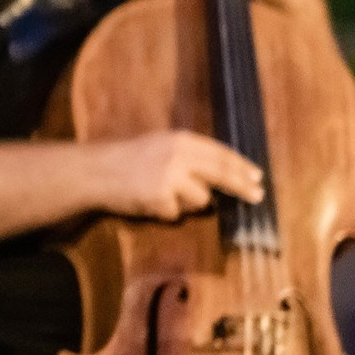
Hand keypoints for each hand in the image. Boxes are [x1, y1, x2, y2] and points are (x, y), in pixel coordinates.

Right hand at [95, 129, 263, 221]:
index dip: (241, 166)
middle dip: (241, 186)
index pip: (220, 153)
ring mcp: (171, 177)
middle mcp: (179, 155)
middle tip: (258, 196)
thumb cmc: (128, 159)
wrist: (96, 171)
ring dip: (187, 203)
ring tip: (161, 194)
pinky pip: (177, 214)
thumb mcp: (161, 146)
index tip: (257, 176)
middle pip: (221, 174)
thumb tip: (222, 175)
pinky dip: (166, 213)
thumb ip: (189, 156)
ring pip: (200, 200)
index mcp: (181, 140)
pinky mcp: (161, 198)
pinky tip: (149, 202)